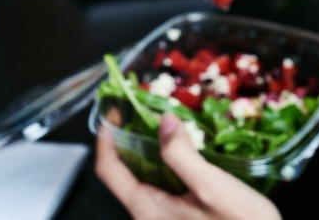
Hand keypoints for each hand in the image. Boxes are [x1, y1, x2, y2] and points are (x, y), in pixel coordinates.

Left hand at [96, 114, 280, 219]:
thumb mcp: (212, 187)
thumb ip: (182, 154)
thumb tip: (162, 122)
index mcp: (146, 209)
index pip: (109, 170)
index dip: (106, 138)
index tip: (115, 110)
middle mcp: (148, 215)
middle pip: (124, 173)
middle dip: (130, 138)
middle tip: (145, 109)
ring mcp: (164, 217)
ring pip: (146, 178)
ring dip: (151, 148)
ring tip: (166, 122)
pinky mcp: (181, 217)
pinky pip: (165, 185)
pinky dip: (169, 162)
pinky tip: (188, 149)